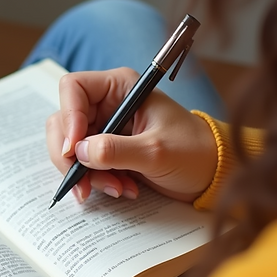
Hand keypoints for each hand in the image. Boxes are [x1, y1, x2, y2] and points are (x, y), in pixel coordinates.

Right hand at [46, 67, 217, 202]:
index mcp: (120, 87)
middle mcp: (108, 103)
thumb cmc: (194, 152)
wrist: (212, 174)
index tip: (75, 149)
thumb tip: (80, 152)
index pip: (73, 89)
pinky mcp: (106, 151)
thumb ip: (116, 150)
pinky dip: (97, 181)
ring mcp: (105, 128)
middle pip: (63, 122)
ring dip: (86, 173)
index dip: (68, 117)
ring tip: (117, 188)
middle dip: (72, 156)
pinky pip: (84, 164)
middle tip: (86, 183)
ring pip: (71, 147)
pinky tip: (123, 188)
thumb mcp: (156, 152)